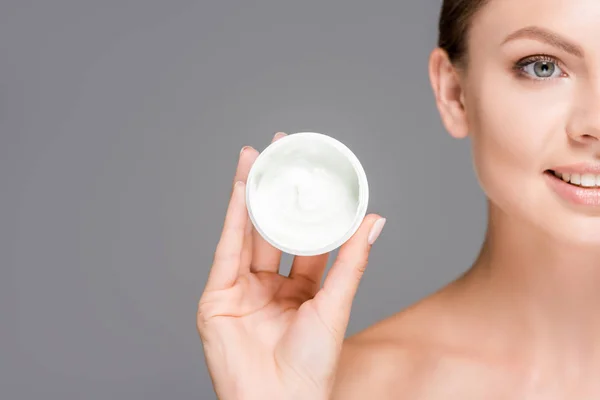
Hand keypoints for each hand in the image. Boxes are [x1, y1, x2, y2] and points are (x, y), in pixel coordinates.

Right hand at [197, 132, 385, 399]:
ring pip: (246, 232)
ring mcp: (241, 290)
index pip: (304, 238)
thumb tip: (375, 220)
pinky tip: (242, 189)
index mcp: (299, 290)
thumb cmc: (310, 367)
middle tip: (280, 150)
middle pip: (271, 228)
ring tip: (255, 156)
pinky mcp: (217, 297)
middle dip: (275, 190)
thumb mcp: (335, 305)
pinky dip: (234, 219)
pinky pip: (227, 250)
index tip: (314, 174)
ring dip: (249, 194)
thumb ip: (351, 261)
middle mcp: (268, 286)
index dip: (309, 207)